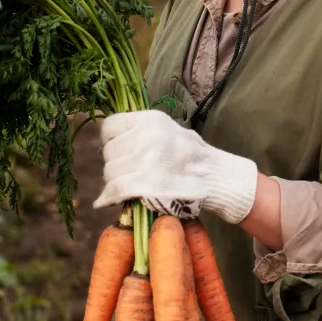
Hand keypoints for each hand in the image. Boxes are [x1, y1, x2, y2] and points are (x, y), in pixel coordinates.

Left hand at [92, 109, 258, 223]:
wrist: (216, 178)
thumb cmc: (194, 156)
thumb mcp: (170, 130)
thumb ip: (143, 132)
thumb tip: (114, 140)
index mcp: (152, 120)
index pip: (111, 125)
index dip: (109, 140)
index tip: (116, 150)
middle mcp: (146, 136)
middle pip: (109, 151)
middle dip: (114, 164)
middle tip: (125, 172)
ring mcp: (145, 160)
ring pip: (110, 172)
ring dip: (113, 182)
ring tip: (126, 186)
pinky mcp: (144, 183)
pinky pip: (114, 189)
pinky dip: (108, 197)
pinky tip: (106, 200)